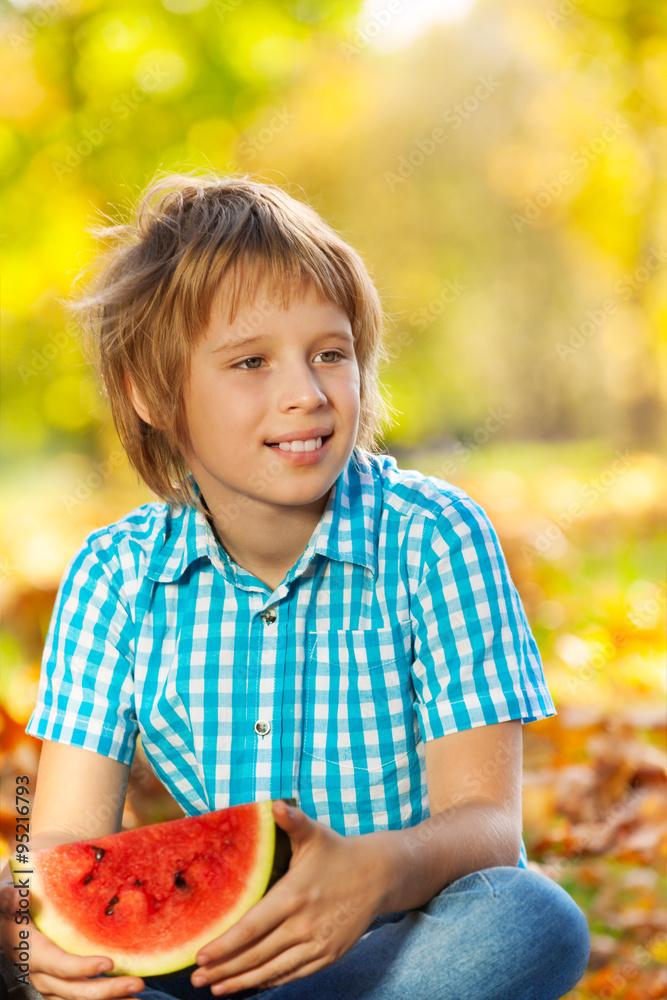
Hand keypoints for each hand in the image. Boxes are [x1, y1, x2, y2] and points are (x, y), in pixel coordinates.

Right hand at [0, 882, 143, 999]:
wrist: (7, 927)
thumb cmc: (12, 909)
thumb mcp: (6, 898)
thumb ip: (10, 898)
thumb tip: (21, 896)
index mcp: (34, 954)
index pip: (60, 965)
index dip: (82, 968)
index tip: (109, 963)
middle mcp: (43, 976)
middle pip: (76, 990)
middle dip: (107, 990)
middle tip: (137, 984)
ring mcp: (51, 986)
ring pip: (81, 999)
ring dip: (110, 999)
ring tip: (136, 995)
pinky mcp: (60, 988)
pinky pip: (81, 999)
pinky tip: (125, 997)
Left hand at [191, 800, 391, 993]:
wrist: (378, 875)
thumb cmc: (338, 852)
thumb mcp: (314, 833)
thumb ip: (292, 821)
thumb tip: (274, 804)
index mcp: (294, 895)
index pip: (251, 928)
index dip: (224, 945)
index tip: (200, 955)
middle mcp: (304, 924)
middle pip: (257, 955)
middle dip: (224, 969)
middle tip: (196, 980)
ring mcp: (317, 944)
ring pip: (273, 970)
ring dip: (242, 981)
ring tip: (216, 988)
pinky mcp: (328, 955)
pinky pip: (293, 974)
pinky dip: (269, 981)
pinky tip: (250, 983)